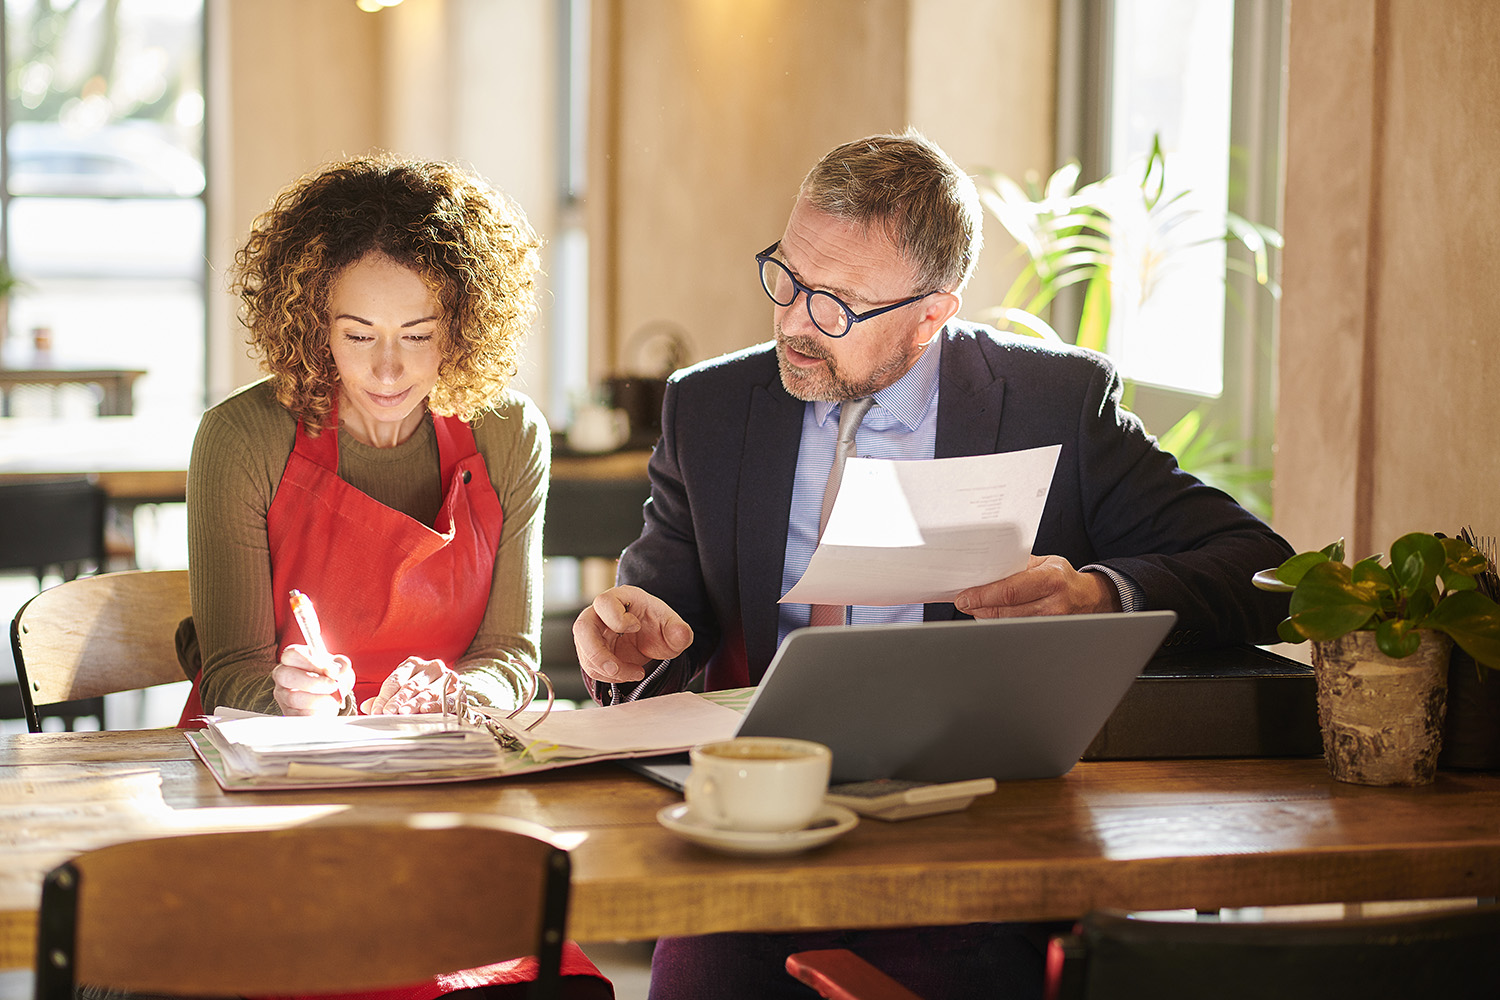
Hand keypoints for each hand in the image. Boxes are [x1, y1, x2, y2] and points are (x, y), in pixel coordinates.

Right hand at [273, 644, 355, 715]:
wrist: (333, 696)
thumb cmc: (332, 677)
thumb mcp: (339, 667)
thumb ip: (341, 664)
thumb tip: (337, 670)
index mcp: (293, 658)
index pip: (292, 654)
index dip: (311, 661)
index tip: (329, 669)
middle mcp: (283, 675)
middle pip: (286, 676)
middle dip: (314, 682)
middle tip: (333, 685)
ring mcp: (283, 695)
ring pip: (293, 698)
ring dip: (319, 699)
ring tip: (333, 698)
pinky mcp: (288, 712)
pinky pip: (299, 714)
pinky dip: (317, 712)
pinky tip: (326, 708)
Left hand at [361, 657, 453, 714]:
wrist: (450, 689)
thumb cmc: (421, 690)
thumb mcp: (402, 690)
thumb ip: (385, 698)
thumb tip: (367, 706)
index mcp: (413, 664)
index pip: (395, 680)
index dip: (384, 696)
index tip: (376, 710)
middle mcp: (431, 667)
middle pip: (411, 685)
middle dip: (397, 700)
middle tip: (387, 712)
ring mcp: (447, 677)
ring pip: (427, 691)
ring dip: (414, 703)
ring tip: (403, 712)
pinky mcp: (457, 690)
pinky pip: (446, 699)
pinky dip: (436, 705)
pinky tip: (425, 710)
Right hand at [573, 585, 692, 683]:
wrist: (651, 640)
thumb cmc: (658, 627)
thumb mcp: (673, 629)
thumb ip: (679, 631)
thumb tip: (681, 634)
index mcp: (621, 598)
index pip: (604, 602)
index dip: (617, 618)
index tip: (637, 628)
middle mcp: (600, 613)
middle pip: (582, 627)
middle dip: (598, 653)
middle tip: (616, 668)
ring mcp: (593, 632)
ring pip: (584, 652)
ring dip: (608, 670)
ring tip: (636, 673)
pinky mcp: (590, 650)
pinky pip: (590, 666)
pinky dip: (608, 676)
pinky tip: (627, 674)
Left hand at [953, 554, 1122, 618]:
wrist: (1090, 598)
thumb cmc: (1062, 577)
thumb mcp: (1044, 563)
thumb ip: (1017, 565)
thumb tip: (985, 570)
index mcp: (1051, 579)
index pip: (1010, 591)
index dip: (983, 596)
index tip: (965, 597)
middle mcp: (1054, 603)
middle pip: (1006, 612)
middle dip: (980, 608)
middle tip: (964, 603)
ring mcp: (1052, 623)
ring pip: (1009, 624)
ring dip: (987, 617)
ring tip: (975, 609)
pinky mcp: (1049, 635)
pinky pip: (1018, 631)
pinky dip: (1001, 624)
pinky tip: (992, 618)